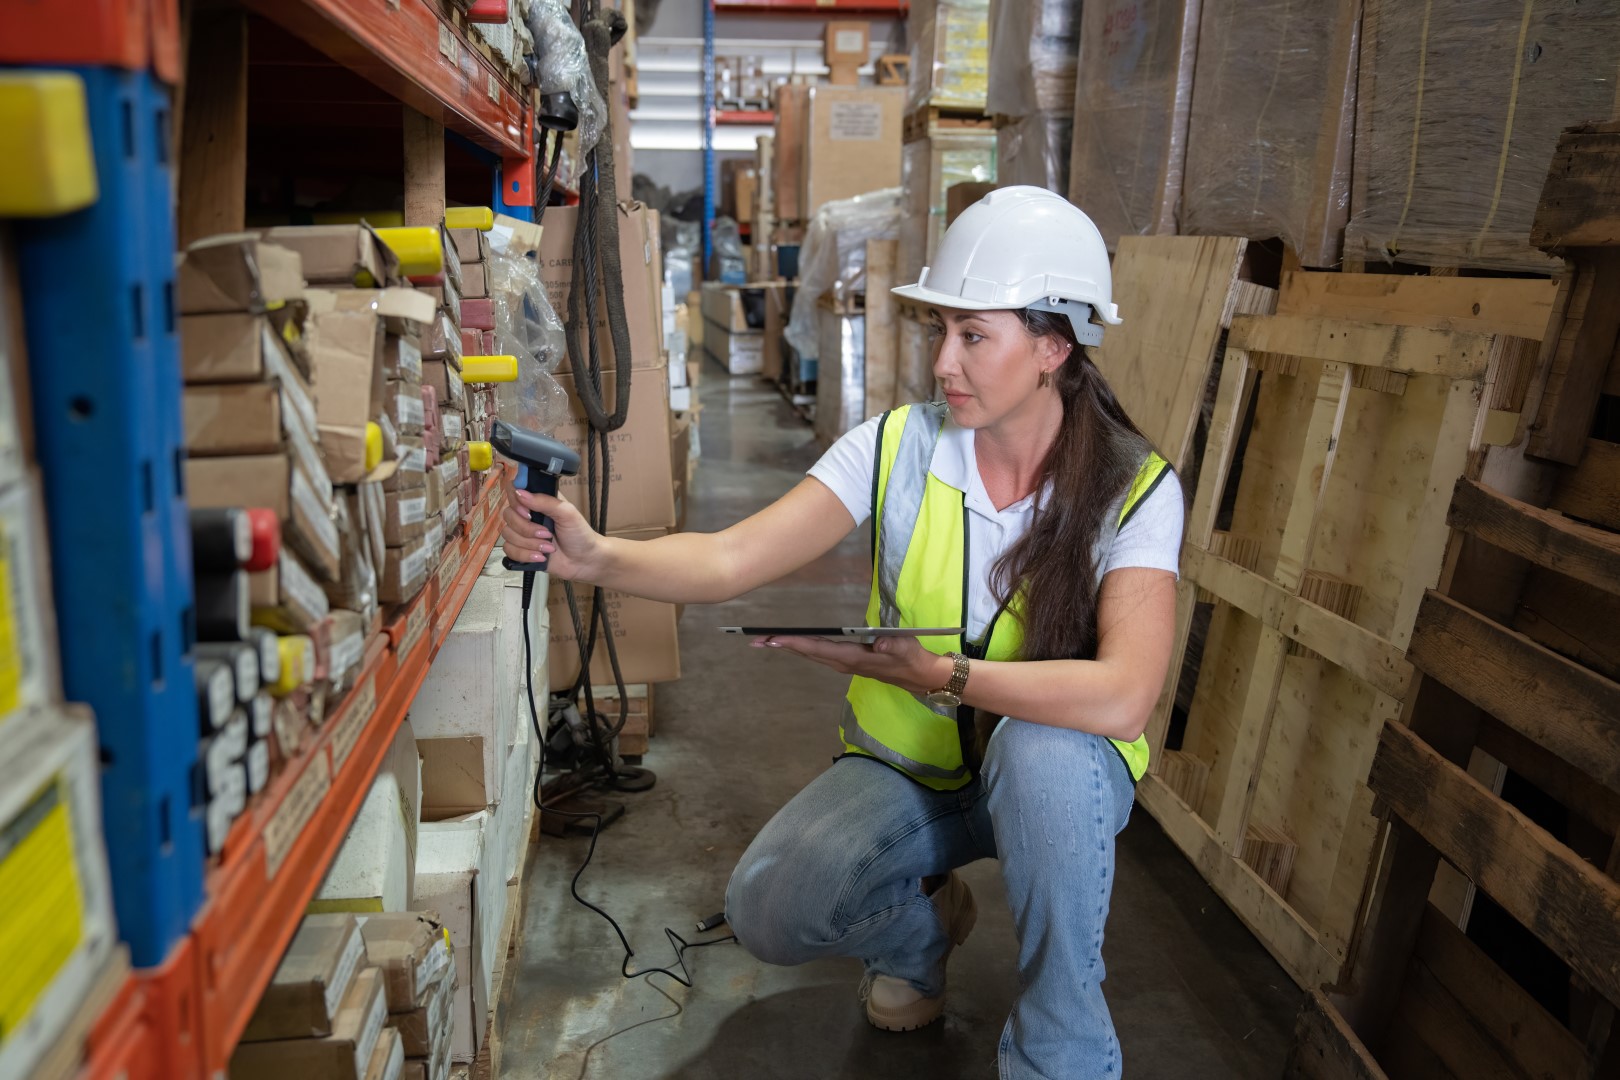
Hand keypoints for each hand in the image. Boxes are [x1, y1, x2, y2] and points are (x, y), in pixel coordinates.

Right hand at [500, 475, 602, 581]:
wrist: (584, 560)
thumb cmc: (579, 534)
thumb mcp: (567, 513)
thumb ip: (545, 502)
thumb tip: (520, 493)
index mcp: (538, 501)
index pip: (513, 491)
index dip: (516, 501)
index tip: (528, 513)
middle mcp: (527, 514)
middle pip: (508, 515)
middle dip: (527, 529)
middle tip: (547, 534)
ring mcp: (523, 533)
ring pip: (507, 534)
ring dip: (529, 544)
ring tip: (549, 548)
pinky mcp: (521, 549)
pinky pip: (509, 550)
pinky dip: (525, 555)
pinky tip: (541, 557)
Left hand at [753, 633, 952, 694]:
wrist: (920, 676)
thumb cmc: (912, 659)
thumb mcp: (906, 649)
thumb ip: (891, 646)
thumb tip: (876, 645)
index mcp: (854, 658)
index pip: (819, 649)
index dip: (796, 643)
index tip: (775, 639)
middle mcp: (844, 663)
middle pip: (808, 653)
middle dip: (783, 646)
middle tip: (756, 640)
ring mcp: (844, 664)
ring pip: (811, 655)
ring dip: (789, 647)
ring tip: (766, 641)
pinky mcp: (847, 662)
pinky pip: (819, 654)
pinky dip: (802, 648)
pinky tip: (792, 644)